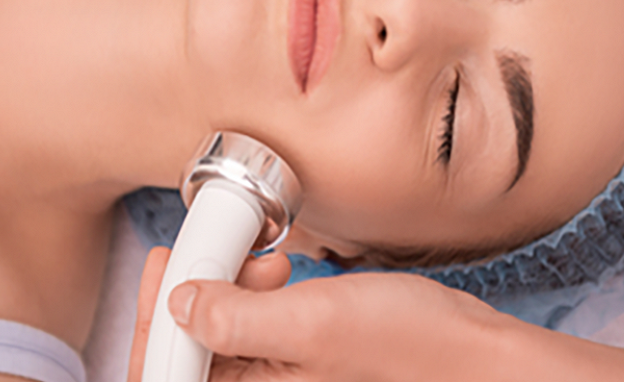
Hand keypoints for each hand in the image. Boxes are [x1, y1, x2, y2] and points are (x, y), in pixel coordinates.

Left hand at [127, 247, 513, 381]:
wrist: (469, 349)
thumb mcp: (314, 325)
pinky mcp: (292, 363)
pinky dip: (252, 294)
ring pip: (214, 337)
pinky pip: (247, 331)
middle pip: (185, 355)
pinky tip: (278, 272)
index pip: (166, 375)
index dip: (154, 325)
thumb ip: (236, 318)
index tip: (167, 269)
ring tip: (264, 263)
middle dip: (190, 299)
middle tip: (212, 253)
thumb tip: (178, 303)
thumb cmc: (410, 350)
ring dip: (224, 290)